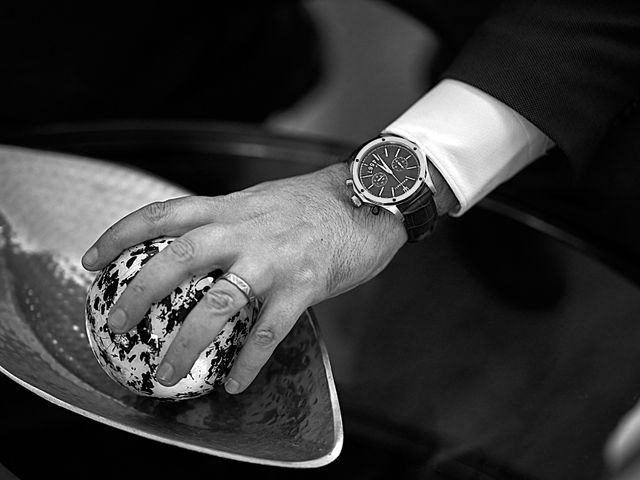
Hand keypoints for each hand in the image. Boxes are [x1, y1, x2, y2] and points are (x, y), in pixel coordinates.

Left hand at [81, 162, 405, 393]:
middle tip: (116, 324)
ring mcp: (274, 259)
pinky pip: (269, 330)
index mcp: (231, 209)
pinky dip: (248, 360)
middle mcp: (246, 230)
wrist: (370, 199)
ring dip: (187, 342)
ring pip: (219, 303)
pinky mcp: (304, 284)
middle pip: (178, 258)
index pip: (163, 214)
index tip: (92, 258)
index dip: (121, 234)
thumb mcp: (261, 200)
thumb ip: (229, 218)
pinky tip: (235, 381)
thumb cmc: (315, 204)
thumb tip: (196, 238)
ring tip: (166, 372)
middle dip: (139, 292)